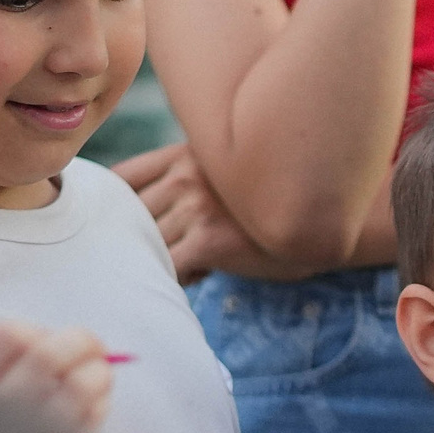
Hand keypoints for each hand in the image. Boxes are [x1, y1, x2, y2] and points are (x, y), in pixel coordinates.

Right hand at [0, 321, 115, 432]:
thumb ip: (3, 371)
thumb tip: (65, 340)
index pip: (7, 335)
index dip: (34, 332)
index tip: (43, 340)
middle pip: (47, 357)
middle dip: (79, 343)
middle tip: (92, 348)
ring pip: (78, 386)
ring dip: (98, 372)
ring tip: (99, 376)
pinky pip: (92, 422)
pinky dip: (101, 404)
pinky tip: (96, 407)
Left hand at [111, 143, 313, 282]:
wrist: (321, 219)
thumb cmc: (272, 203)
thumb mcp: (227, 173)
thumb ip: (188, 178)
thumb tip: (145, 214)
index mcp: (185, 154)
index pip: (123, 179)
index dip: (112, 207)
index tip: (117, 227)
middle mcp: (186, 174)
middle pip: (130, 216)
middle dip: (140, 241)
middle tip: (163, 254)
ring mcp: (196, 205)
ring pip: (149, 244)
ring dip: (163, 260)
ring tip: (196, 263)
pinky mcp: (210, 238)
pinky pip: (170, 266)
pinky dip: (179, 278)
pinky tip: (203, 274)